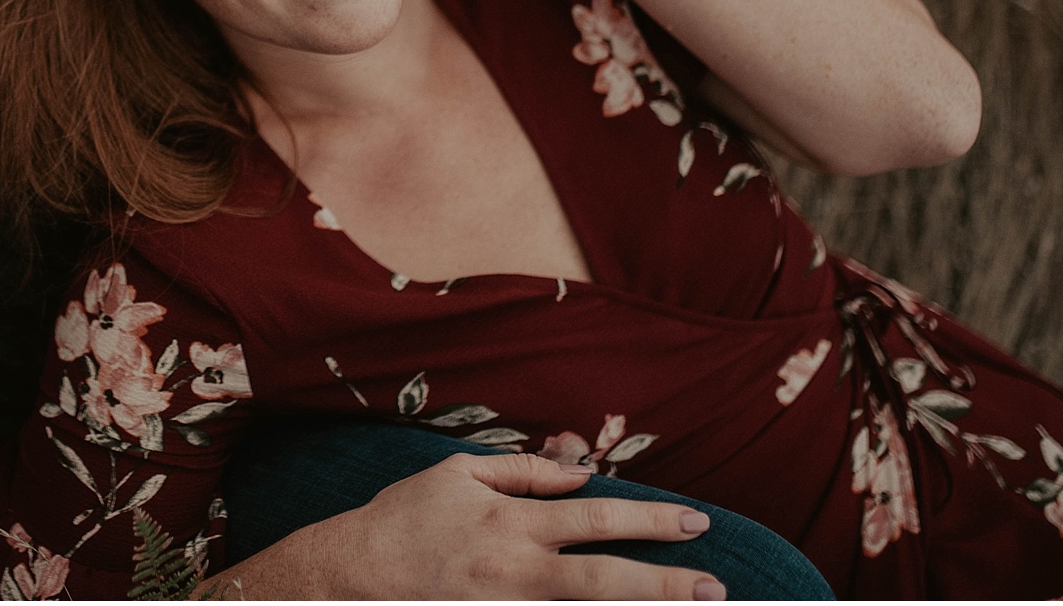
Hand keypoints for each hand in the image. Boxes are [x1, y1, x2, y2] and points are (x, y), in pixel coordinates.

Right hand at [215, 452, 724, 599]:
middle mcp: (515, 570)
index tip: (697, 524)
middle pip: (603, 578)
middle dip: (663, 584)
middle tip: (715, 589)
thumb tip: (581, 473)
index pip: (595, 519)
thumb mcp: (458, 474)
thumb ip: (524, 473)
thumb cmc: (403, 518)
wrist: (347, 576)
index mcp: (510, 522)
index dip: (649, 521)